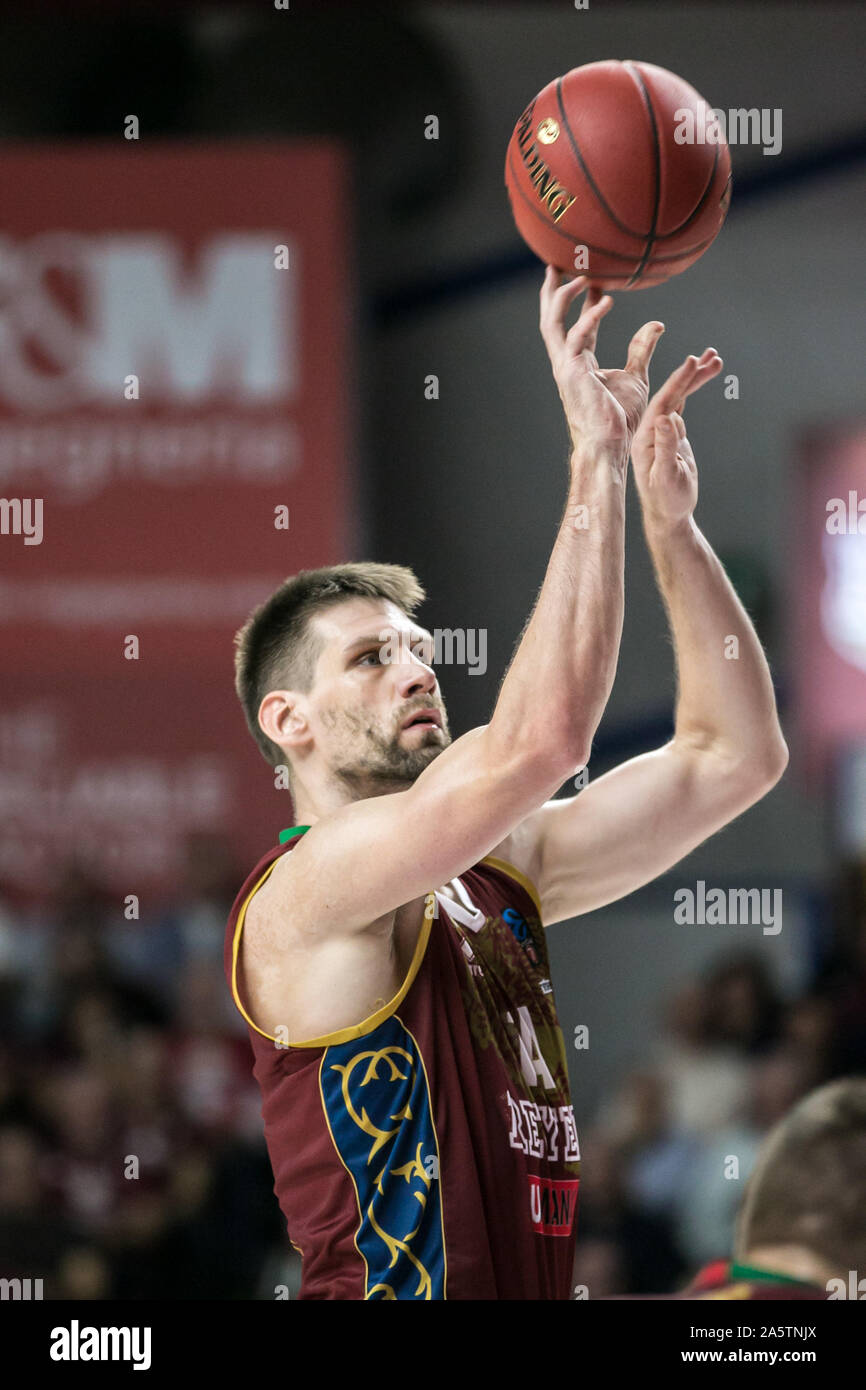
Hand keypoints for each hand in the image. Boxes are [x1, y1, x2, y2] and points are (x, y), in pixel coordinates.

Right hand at [539, 266, 665, 456]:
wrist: (611, 444)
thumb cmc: (620, 419)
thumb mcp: (636, 376)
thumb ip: (642, 348)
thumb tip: (657, 325)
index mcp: (579, 363)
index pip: (578, 324)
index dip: (584, 301)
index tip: (593, 280)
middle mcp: (567, 362)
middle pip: (551, 319)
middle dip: (552, 292)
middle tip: (556, 264)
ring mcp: (565, 367)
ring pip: (552, 324)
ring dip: (561, 298)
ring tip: (581, 277)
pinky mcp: (572, 373)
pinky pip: (576, 337)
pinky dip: (589, 317)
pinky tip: (606, 301)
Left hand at [630, 347, 722, 529]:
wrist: (667, 514)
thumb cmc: (666, 500)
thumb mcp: (666, 476)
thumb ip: (665, 447)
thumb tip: (666, 418)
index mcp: (646, 437)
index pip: (662, 403)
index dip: (677, 382)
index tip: (691, 362)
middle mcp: (652, 429)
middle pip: (672, 394)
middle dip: (690, 374)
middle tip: (710, 355)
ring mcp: (663, 430)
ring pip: (679, 396)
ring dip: (695, 378)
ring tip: (715, 359)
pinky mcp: (673, 433)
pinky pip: (683, 405)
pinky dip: (694, 390)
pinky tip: (703, 374)